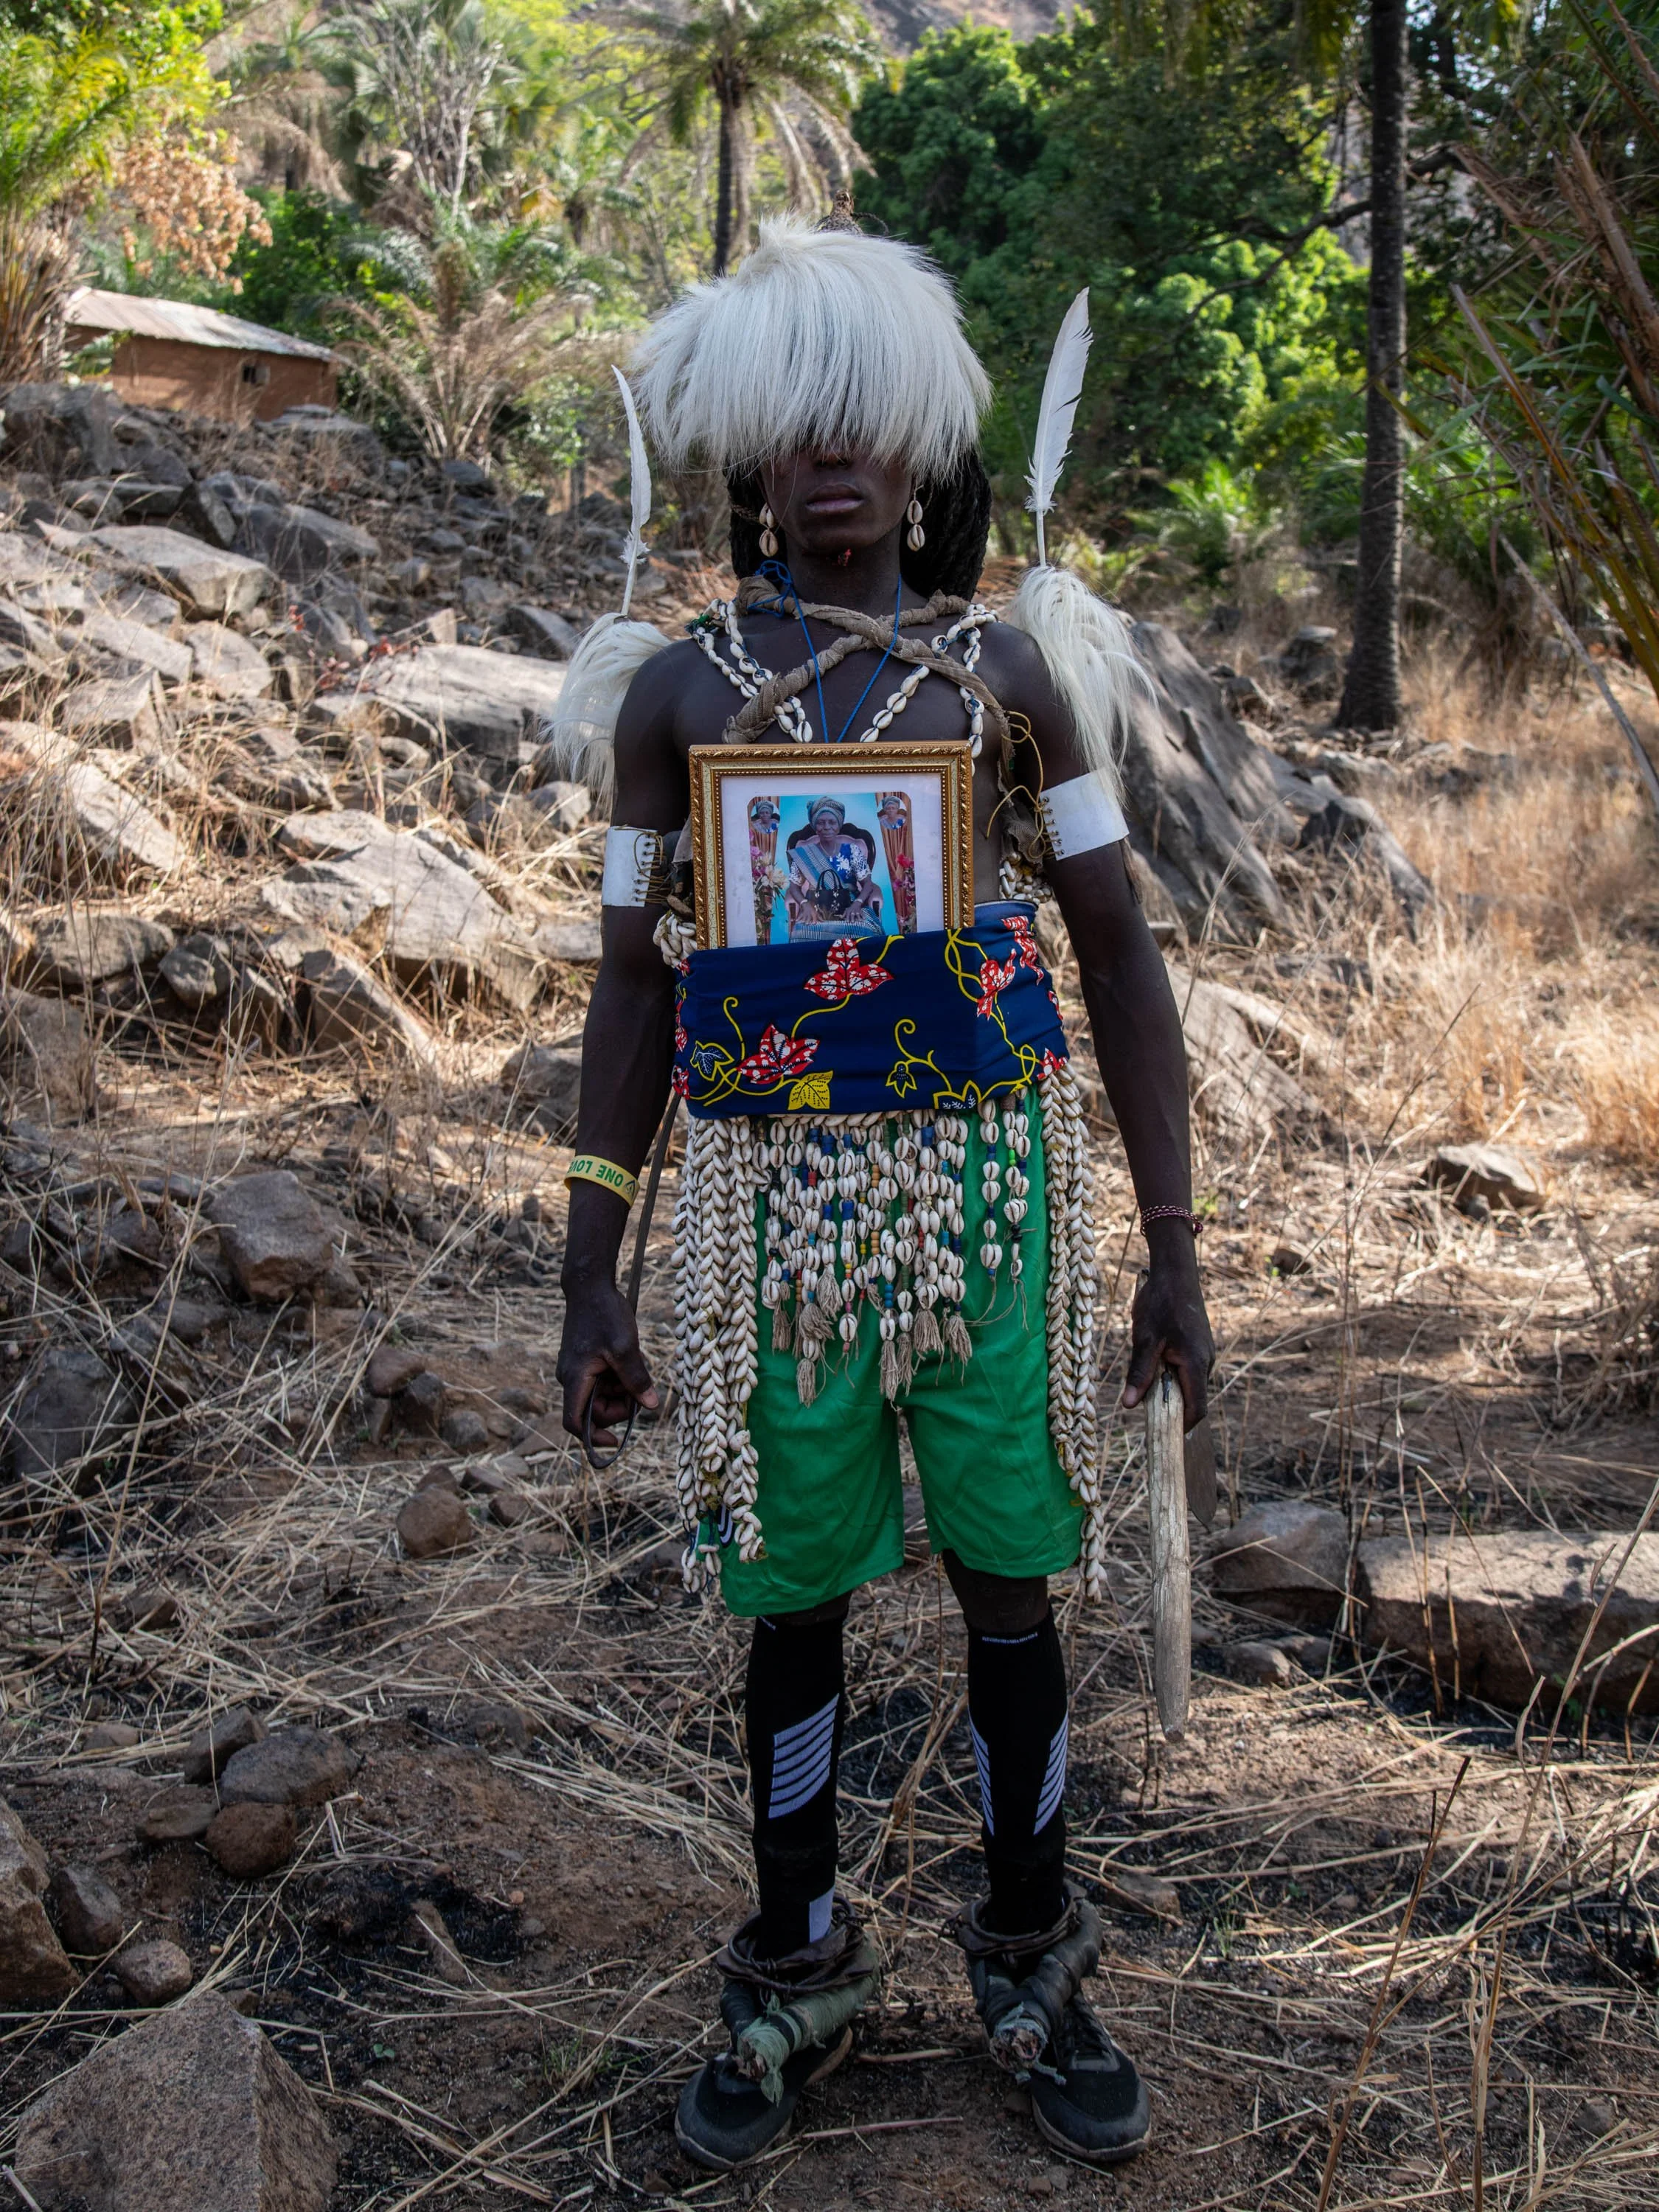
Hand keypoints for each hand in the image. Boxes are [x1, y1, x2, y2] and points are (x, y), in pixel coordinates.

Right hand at [558, 1278, 658, 1450]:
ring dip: (621, 1392)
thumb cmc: (605, 1313)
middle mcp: (571, 1379)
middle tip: (641, 1390)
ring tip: (635, 1368)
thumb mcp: (625, 1348)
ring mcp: (577, 1371)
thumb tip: (651, 1406)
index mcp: (575, 1378)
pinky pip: (602, 1383)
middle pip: (594, 1412)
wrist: (590, 1287)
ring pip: (600, 1397)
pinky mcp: (584, 1363)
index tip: (617, 1442)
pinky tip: (628, 1362)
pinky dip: (617, 1380)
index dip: (594, 1437)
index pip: (575, 1422)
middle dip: (619, 1407)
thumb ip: (637, 1379)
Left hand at [1120, 1236, 1212, 1429]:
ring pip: (1189, 1383)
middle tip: (1145, 1402)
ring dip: (1170, 1387)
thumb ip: (1139, 1374)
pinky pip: (1188, 1369)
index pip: (1197, 1408)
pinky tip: (1156, 1356)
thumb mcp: (1144, 1340)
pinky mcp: (1200, 1346)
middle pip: (1193, 1398)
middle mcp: (1206, 1361)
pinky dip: (1173, 1373)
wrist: (1175, 1273)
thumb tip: (1129, 1405)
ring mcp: (1205, 1353)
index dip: (1182, 1426)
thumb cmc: (1159, 1303)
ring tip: (1148, 1369)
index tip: (1164, 1435)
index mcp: (1196, 1363)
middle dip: (1171, 1405)